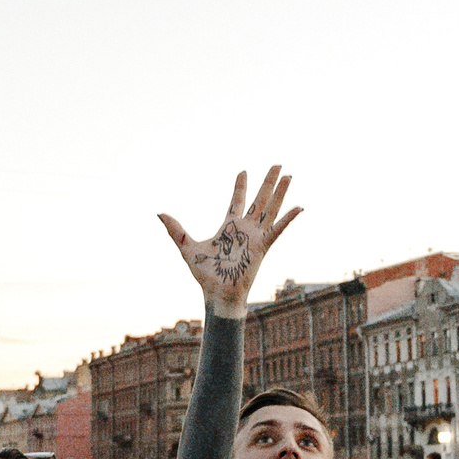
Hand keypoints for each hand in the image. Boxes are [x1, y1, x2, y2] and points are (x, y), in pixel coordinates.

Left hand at [158, 167, 301, 317]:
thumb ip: (176, 230)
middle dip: (268, 182)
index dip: (240, 186)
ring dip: (280, 192)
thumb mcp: (187, 247)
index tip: (244, 171)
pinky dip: (288, 219)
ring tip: (289, 175)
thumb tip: (160, 213)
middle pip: (259, 199)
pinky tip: (299, 207)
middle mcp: (246, 229)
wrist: (218, 293)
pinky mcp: (263, 247)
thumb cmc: (205, 275)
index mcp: (229, 227)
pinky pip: (278, 230)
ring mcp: (256, 237)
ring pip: (271, 209)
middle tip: (277, 165)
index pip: (237, 201)